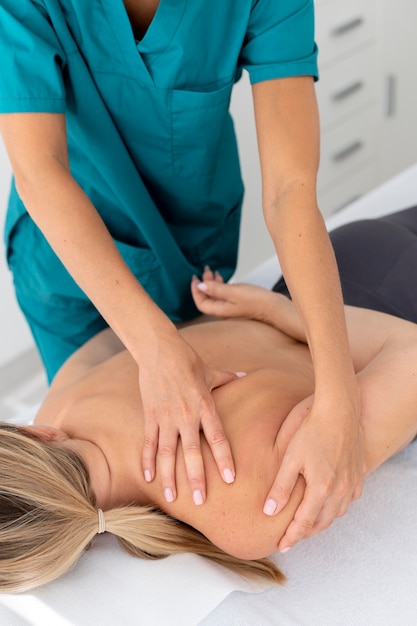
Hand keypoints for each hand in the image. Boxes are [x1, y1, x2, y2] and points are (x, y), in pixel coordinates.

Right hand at [139, 328, 239, 504]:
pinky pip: (148, 442)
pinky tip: (149, 478)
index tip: (229, 478)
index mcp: (204, 405)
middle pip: (191, 450)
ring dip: (169, 476)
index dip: (223, 457)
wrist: (159, 350)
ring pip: (167, 452)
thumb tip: (246, 376)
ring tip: (171, 497)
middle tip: (201, 500)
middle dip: (196, 476)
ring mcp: (166, 417)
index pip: (217, 436)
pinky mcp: (150, 416)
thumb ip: (228, 378)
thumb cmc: (187, 360)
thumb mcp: (211, 371)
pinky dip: (147, 461)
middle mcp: (186, 415)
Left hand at [191, 266, 272, 319]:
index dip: (196, 291)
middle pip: (208, 298)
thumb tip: (200, 286)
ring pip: (216, 295)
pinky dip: (221, 286)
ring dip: (212, 283)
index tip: (195, 278)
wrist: (274, 307)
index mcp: (220, 310)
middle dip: (204, 284)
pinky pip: (225, 294)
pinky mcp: (239, 303)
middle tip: (204, 270)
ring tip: (212, 272)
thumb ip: (216, 289)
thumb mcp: (234, 292)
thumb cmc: (256, 301)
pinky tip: (223, 279)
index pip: (201, 302)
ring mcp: (231, 307)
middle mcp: (224, 311)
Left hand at [264, 394, 364, 550]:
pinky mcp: (359, 474)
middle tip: (292, 538)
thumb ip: (281, 487)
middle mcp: (340, 490)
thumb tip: (269, 512)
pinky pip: (349, 500)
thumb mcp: (290, 458)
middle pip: (322, 522)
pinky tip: (329, 505)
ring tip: (307, 524)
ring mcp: (352, 483)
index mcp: (321, 489)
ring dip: (321, 522)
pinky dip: (337, 508)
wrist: (340, 411)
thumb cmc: (312, 431)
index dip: (292, 536)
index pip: (304, 523)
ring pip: (337, 513)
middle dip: (306, 533)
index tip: (281, 546)